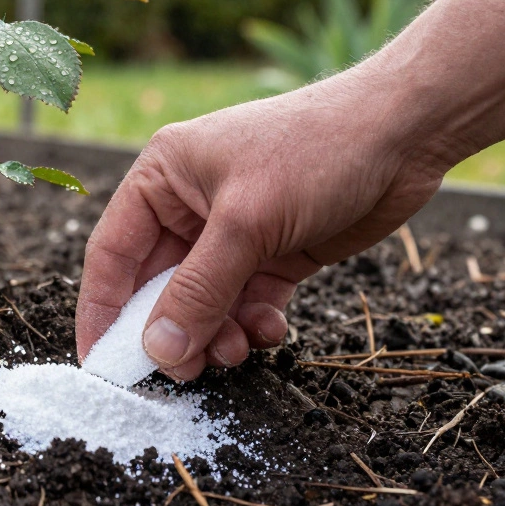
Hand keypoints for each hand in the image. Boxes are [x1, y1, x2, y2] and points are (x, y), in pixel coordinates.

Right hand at [76, 63, 461, 380]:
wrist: (405, 134)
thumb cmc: (317, 150)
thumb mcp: (248, 222)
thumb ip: (199, 291)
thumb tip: (160, 350)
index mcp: (163, 176)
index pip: (113, 253)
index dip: (103, 310)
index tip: (100, 364)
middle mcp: (190, 205)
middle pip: (157, 285)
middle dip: (170, 331)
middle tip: (185, 371)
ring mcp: (234, 231)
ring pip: (203, 302)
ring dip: (216, 333)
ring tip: (237, 349)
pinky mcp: (274, 253)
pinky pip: (245, 304)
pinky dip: (252, 324)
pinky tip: (271, 326)